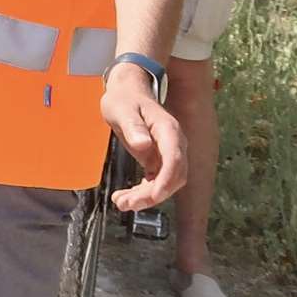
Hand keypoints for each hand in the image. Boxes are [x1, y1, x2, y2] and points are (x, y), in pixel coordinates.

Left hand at [100, 67, 187, 210]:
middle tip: (126, 204)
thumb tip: (143, 145)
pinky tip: (126, 198)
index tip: (152, 195)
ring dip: (147, 197)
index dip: (166, 181)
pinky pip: (156, 181)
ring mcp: (168, 153)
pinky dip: (143, 192)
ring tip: (121, 203)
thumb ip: (132, 126)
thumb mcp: (121, 109)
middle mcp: (174, 144)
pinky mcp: (159, 160)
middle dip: (153, 194)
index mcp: (169, 130)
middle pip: (173, 177)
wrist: (127, 93)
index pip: (174, 160)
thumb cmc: (124, 99)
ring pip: (166, 183)